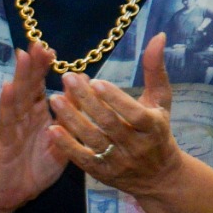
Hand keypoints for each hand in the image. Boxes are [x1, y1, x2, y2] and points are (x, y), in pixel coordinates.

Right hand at [0, 43, 67, 212]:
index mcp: (37, 116)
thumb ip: (69, 121)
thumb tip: (83, 97)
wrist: (13, 194)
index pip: (40, 87)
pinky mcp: (3, 142)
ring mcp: (11, 128)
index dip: (44, 69)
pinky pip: (7, 121)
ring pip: (16, 98)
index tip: (51, 50)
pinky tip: (7, 88)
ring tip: (23, 56)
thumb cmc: (36, 167)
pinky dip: (7, 104)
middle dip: (33, 65)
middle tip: (38, 43)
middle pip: (28, 86)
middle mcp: (22, 117)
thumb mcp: (61, 143)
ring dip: (20, 76)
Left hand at [49, 34, 183, 197]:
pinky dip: (67, 145)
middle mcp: (136, 146)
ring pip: (93, 140)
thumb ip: (155, 69)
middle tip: (67, 79)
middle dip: (87, 102)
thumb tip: (158, 35)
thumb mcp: (160, 101)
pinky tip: (51, 129)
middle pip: (109, 124)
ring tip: (54, 99)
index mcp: (153, 127)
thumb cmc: (157, 130)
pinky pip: (82, 159)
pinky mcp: (102, 172)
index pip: (134, 114)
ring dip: (72, 120)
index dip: (114, 99)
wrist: (158, 176)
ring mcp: (119, 161)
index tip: (95, 81)